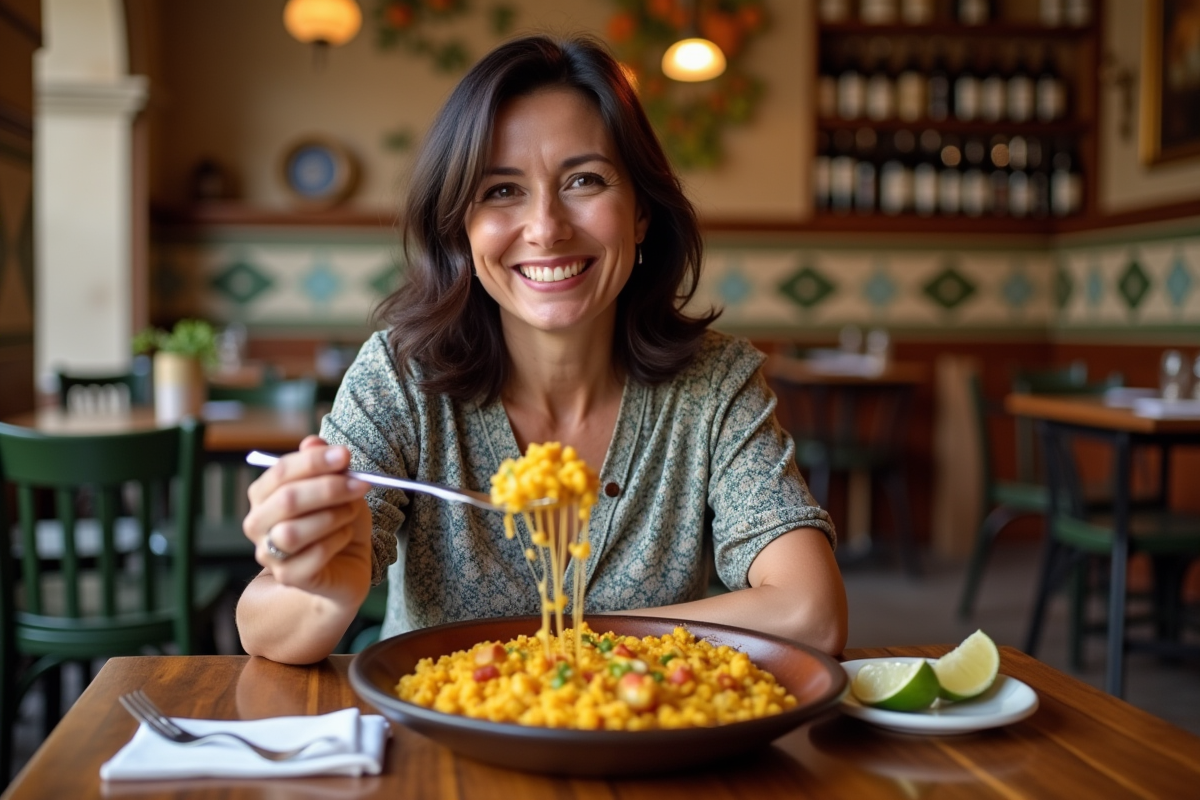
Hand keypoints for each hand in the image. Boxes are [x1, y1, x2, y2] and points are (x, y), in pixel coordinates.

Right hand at [243, 436, 372, 606]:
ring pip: (293, 532)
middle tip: (360, 483)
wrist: (345, 566)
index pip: (280, 472)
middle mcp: (258, 524)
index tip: (346, 455)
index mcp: (263, 495)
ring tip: (351, 512)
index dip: (313, 462)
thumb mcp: (336, 487)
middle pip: (286, 500)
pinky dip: (336, 541)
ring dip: (331, 517)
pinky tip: (346, 535)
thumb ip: (323, 464)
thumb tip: (313, 441)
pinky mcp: (289, 577)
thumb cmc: (336, 522)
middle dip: (328, 488)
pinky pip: (312, 556)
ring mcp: (269, 553)